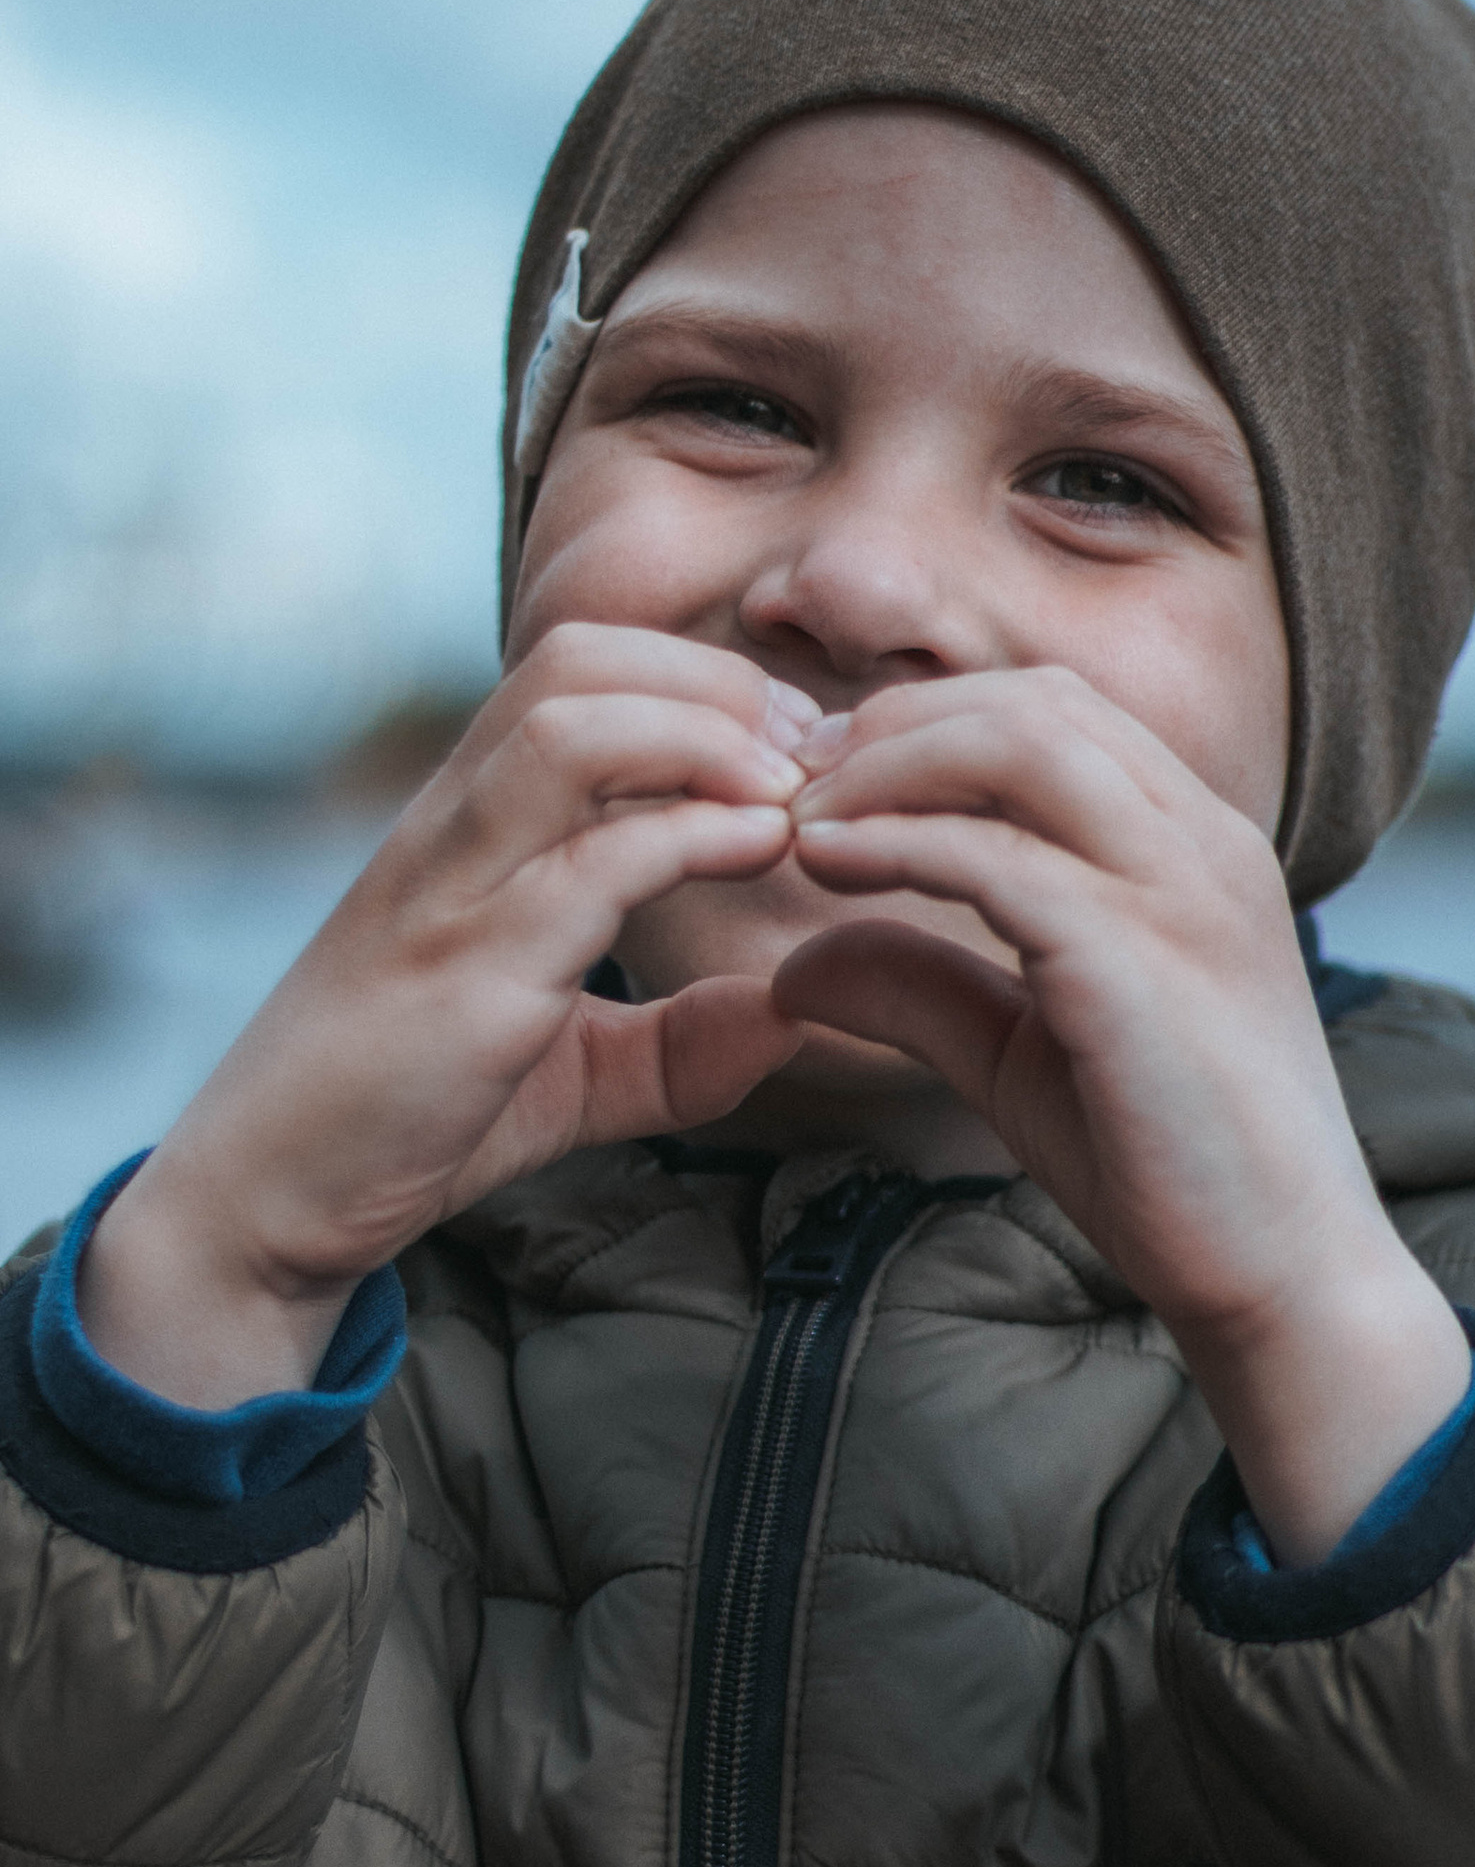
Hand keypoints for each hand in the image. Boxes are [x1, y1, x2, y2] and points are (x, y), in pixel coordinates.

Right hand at [82, 627, 815, 1408]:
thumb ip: (680, 1043)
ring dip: (704, 737)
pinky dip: (689, 838)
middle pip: (577, 663)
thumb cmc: (410, 1119)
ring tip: (790, 795)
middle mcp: (448, 828)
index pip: (577, 668)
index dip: (702, 680)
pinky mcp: (463, 972)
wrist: (269, 1202)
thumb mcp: (574, 1072)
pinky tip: (760, 853)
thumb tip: (796, 1017)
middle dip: (716, 684)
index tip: (796, 750)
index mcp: (466, 823)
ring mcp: (448, 890)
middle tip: (814, 757)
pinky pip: (584, 863)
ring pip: (569, 728)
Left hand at [777, 667, 1472, 1560]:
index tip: (825, 782)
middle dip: (894, 724)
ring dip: (886, 764)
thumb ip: (924, 987)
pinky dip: (894, 840)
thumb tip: (790, 964)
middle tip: (788, 783)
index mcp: (1197, 846)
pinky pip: (997, 854)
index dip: (927, 722)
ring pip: (1019, 742)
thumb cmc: (1173, 1171)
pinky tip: (821, 866)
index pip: (1056, 711)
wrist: (1286, 1278)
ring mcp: (1186, 890)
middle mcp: (1205, 841)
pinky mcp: (1143, 959)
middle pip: (1032, 701)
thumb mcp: (1024, 1052)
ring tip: (797, 817)